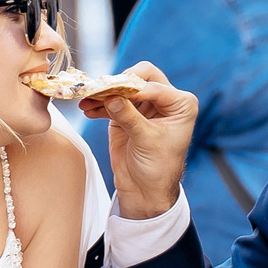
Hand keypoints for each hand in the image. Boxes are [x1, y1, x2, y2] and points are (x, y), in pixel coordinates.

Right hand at [81, 63, 197, 218]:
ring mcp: (144, 105)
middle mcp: (165, 100)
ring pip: (122, 87)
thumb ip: (129, 116)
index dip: (133, 88)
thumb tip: (110, 97)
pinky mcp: (126, 114)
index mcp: (181, 103)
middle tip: (102, 89)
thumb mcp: (146, 140)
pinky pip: (111, 102)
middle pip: (140, 76)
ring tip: (87, 98)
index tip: (113, 93)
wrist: (146, 190)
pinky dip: (99, 104)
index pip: (154, 86)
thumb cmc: (158, 168)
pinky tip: (87, 109)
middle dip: (119, 82)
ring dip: (104, 93)